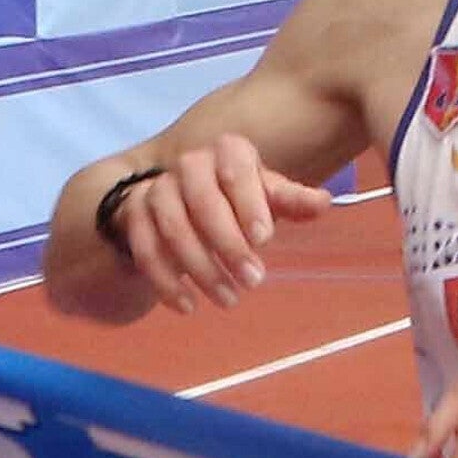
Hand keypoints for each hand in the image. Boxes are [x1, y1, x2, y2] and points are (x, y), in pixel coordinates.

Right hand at [59, 134, 328, 320]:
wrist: (180, 201)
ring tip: (229, 300)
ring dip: (200, 267)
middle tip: (254, 281)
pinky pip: (145, 248)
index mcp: (226, 151)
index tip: (265, 240)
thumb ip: (291, 200)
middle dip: (228, 244)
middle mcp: (189, 164)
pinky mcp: (134, 214)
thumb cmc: (237, 199)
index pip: (236, 169)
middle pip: (202, 200)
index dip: (249, 203)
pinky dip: (165, 281)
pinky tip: (188, 306)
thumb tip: (324, 202)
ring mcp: (156, 188)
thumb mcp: (266, 196)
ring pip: (173, 226)